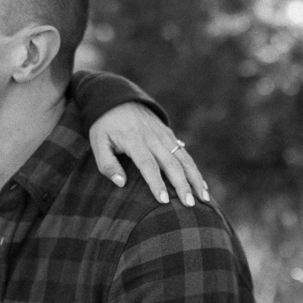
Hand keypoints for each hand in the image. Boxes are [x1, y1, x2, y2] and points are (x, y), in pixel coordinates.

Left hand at [89, 103, 208, 204]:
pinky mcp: (169, 134)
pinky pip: (185, 153)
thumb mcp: (98, 142)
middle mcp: (153, 138)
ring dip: (195, 178)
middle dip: (182, 185)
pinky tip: (202, 185)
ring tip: (204, 198)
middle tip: (189, 205)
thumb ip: (107, 164)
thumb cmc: (105, 124)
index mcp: (134, 141)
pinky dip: (194, 169)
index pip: (148, 165)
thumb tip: (121, 183)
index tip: (164, 201)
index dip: (157, 183)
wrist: (116, 98)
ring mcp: (164, 135)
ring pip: (184, 159)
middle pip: (172, 164)